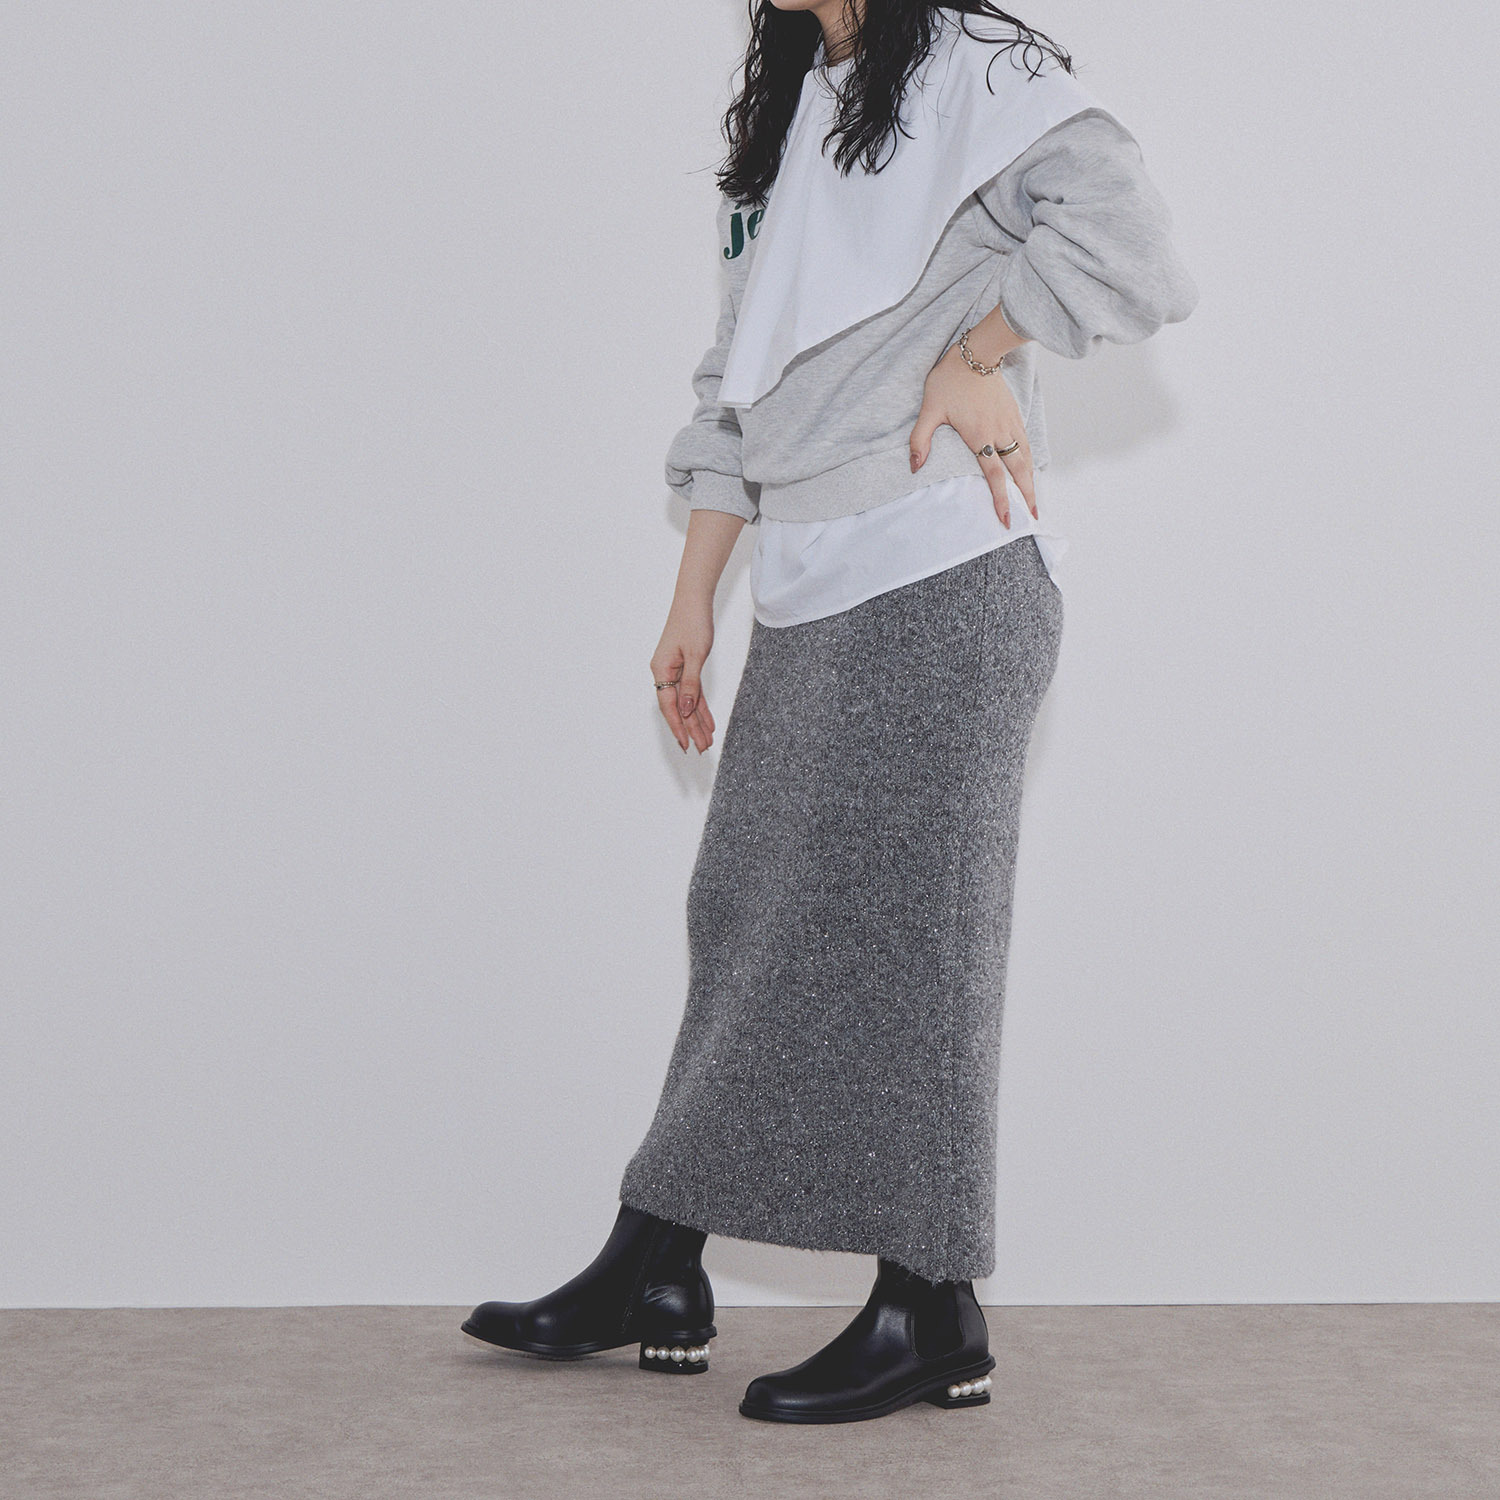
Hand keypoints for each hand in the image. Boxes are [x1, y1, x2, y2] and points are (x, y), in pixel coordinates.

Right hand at [651, 597, 716, 753]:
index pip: (669, 706)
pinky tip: (707, 720)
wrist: (694, 599)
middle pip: (677, 707)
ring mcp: (674, 670)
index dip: (678, 727)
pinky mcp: (684, 666)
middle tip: (702, 748)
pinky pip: (692, 691)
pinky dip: (700, 706)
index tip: (686, 745)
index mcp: (661, 670)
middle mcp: (664, 672)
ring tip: (706, 740)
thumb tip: (685, 710)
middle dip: (690, 729)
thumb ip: (690, 684)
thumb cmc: (692, 622)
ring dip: (696, 721)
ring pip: (686, 701)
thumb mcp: (695, 655)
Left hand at [908, 343, 1036, 527]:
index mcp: (980, 437)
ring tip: (1033, 500)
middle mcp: (999, 433)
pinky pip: (1026, 443)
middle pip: (1019, 472)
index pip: (995, 477)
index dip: (1001, 500)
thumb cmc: (950, 379)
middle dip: (1025, 496)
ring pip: (1026, 458)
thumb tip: (914, 467)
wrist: (976, 352)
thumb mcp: (929, 409)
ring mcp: (1010, 423)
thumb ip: (920, 440)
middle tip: (1031, 517)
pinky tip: (1029, 469)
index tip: (1006, 519)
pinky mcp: (1014, 414)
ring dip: (1031, 480)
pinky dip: (1030, 460)